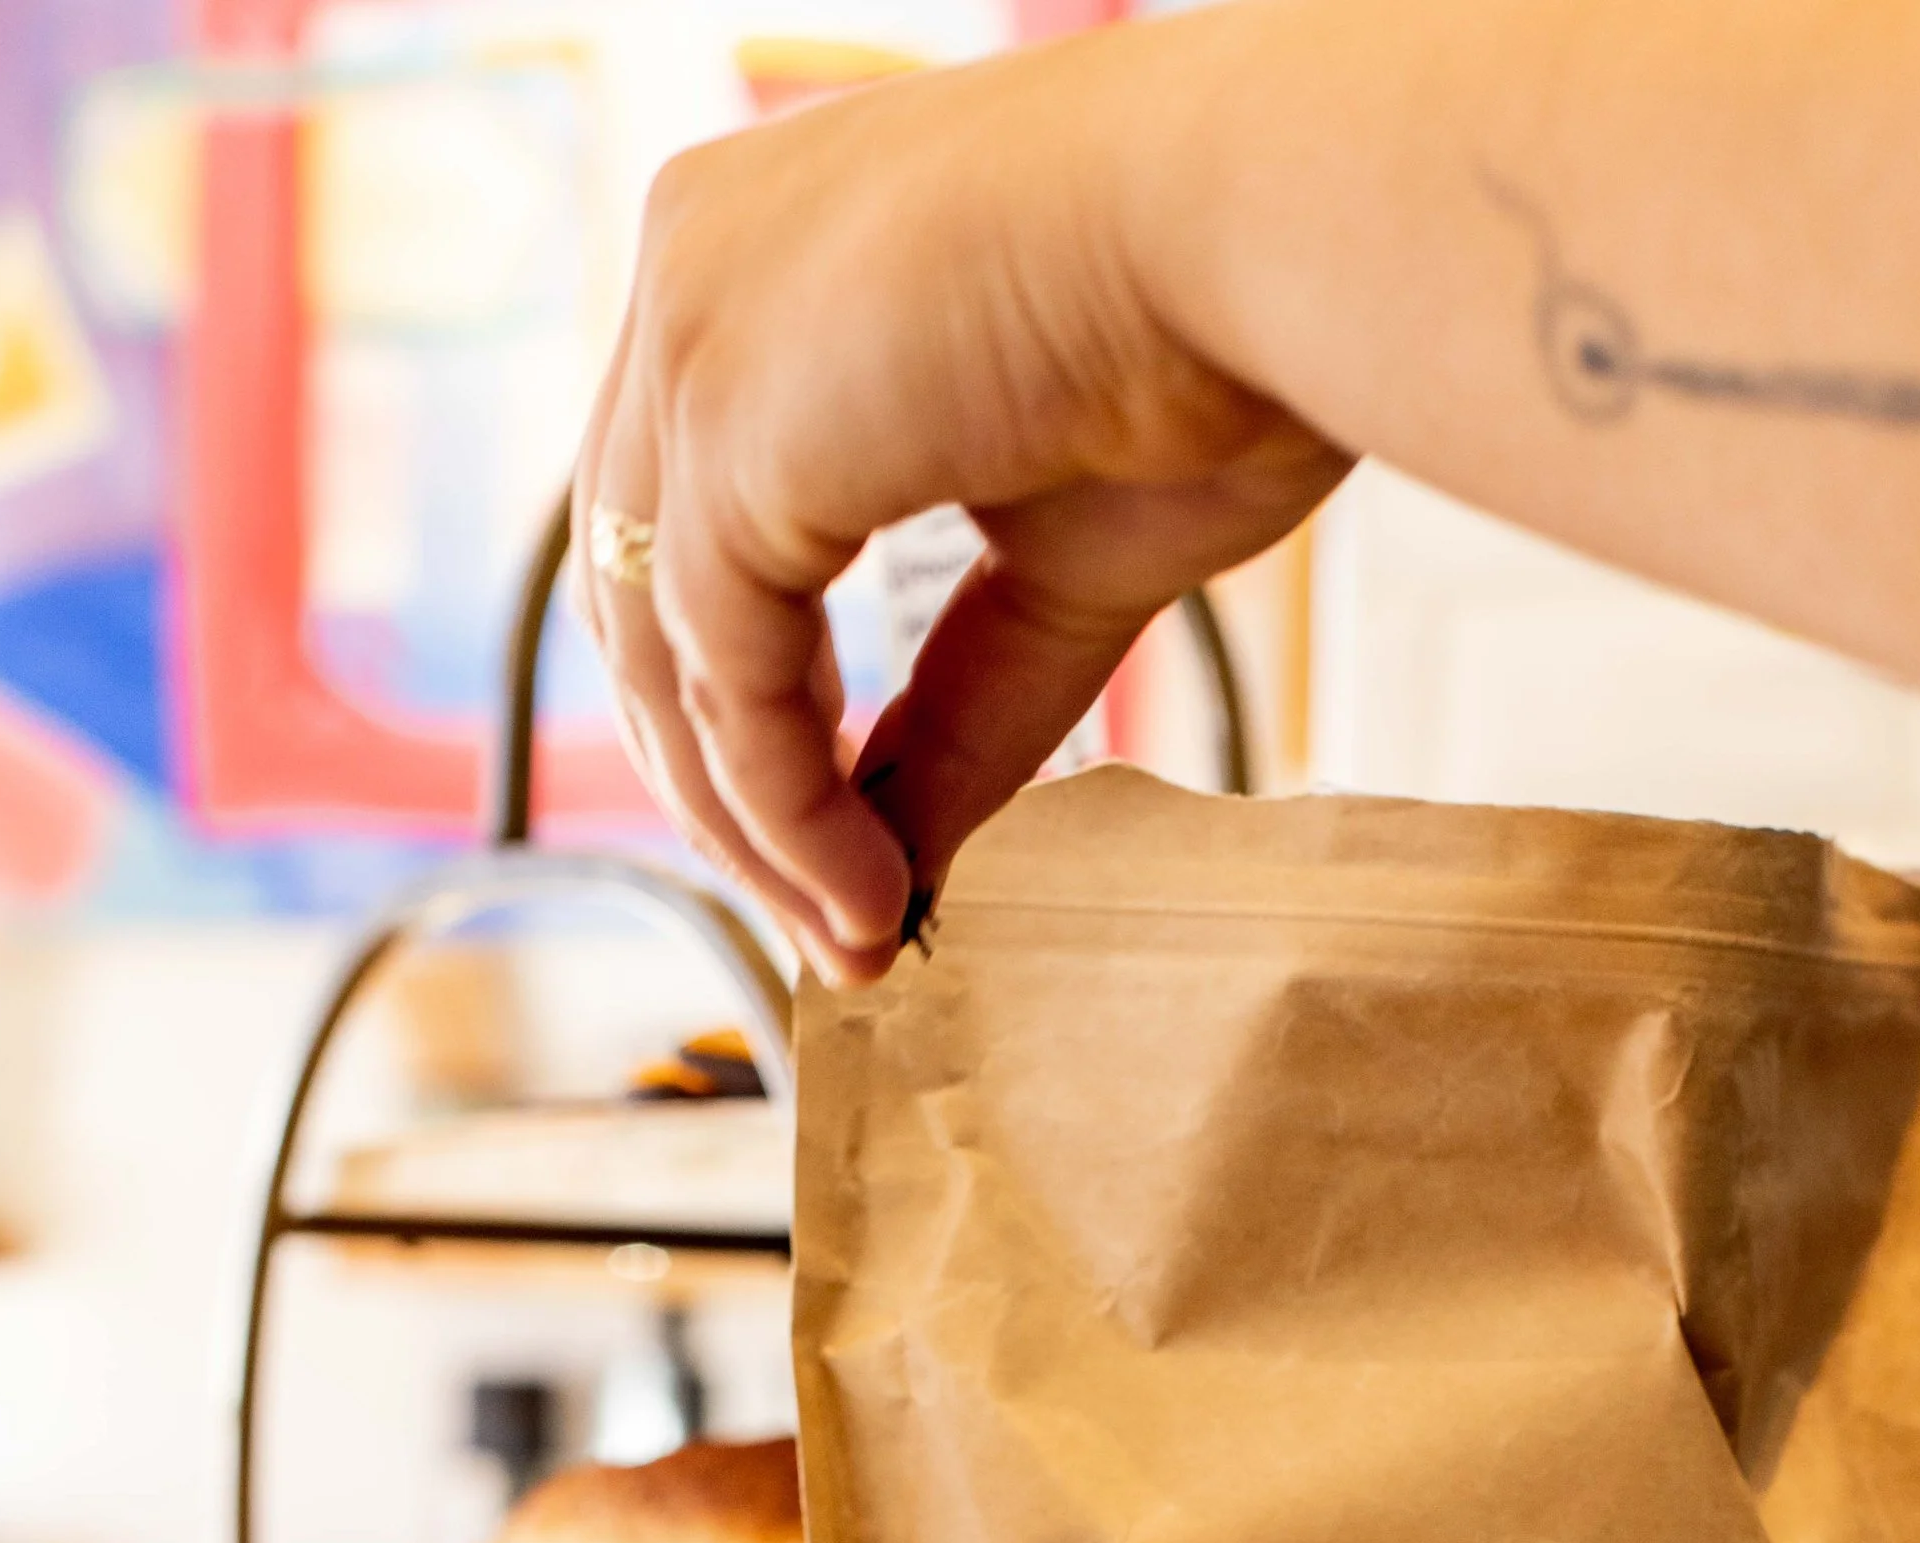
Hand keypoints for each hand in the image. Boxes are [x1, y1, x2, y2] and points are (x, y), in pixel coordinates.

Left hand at [571, 17, 1343, 981]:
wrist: (1277, 227)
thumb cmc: (1220, 335)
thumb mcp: (1050, 567)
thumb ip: (953, 705)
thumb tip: (896, 871)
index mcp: (759, 254)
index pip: (688, 522)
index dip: (744, 709)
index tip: (834, 847)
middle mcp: (693, 267)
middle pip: (642, 597)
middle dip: (727, 793)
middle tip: (826, 926)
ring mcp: (692, 333)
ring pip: (665, 655)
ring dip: (759, 831)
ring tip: (858, 938)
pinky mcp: (723, 424)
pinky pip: (724, 679)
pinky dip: (790, 813)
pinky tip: (870, 898)